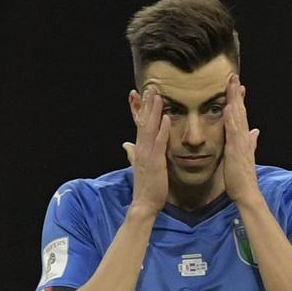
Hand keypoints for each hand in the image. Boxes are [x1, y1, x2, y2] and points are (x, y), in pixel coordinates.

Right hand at [123, 87, 169, 213]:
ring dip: (154, 111)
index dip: (140, 108)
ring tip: (158, 95)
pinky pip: (159, 142)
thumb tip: (125, 144)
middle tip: (151, 87)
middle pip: (143, 121)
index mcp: (139, 149)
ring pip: (149, 128)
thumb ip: (132, 153)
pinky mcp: (155, 161)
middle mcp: (141, 148)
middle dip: (147, 104)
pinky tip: (165, 117)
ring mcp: (147, 154)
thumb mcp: (138, 166)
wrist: (144, 204)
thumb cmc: (146, 186)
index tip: (142, 94)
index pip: (139, 124)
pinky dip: (162, 129)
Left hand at [221, 74, 260, 202]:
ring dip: (234, 99)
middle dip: (236, 93)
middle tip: (233, 76)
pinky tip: (228, 106)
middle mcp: (244, 137)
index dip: (238, 100)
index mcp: (243, 139)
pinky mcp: (236, 148)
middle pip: (240, 111)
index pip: (241, 115)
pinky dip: (231, 117)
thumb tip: (255, 132)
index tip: (236, 86)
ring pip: (238, 116)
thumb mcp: (244, 156)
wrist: (246, 192)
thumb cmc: (242, 177)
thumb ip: (250, 143)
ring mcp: (241, 142)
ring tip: (231, 84)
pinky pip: (233, 129)